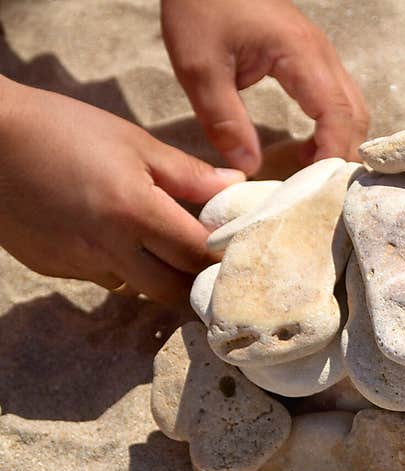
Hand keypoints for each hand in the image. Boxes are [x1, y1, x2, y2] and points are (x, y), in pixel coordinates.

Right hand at [0, 78, 244, 305]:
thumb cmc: (63, 130)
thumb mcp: (134, 143)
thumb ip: (189, 173)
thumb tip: (236, 185)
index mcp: (135, 213)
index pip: (197, 256)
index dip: (222, 258)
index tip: (236, 253)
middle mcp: (109, 248)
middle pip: (172, 291)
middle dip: (195, 283)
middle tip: (208, 265)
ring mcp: (78, 263)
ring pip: (136, 288)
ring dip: (156, 275)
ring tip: (161, 247)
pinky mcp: (52, 268)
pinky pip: (100, 277)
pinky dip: (117, 265)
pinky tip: (110, 236)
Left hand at [161, 0, 369, 173]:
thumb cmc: (199, 7)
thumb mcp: (199, 67)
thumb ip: (224, 119)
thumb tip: (250, 167)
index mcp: (301, 55)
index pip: (337, 115)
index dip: (333, 156)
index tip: (317, 189)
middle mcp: (321, 55)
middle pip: (356, 115)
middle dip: (344, 156)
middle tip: (320, 192)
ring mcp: (320, 54)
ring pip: (352, 108)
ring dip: (341, 143)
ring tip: (313, 175)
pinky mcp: (311, 58)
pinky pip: (338, 100)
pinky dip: (333, 129)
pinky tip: (308, 149)